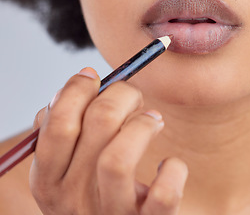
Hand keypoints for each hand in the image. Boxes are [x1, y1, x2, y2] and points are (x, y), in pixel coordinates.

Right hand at [30, 67, 187, 214]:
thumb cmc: (93, 189)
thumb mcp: (68, 166)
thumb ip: (66, 127)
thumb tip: (84, 79)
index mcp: (49, 181)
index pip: (57, 124)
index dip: (77, 90)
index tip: (94, 76)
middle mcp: (74, 200)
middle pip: (98, 125)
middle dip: (120, 94)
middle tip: (133, 95)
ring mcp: (112, 213)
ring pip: (119, 159)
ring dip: (142, 125)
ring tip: (153, 119)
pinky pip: (164, 193)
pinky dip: (173, 169)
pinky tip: (167, 165)